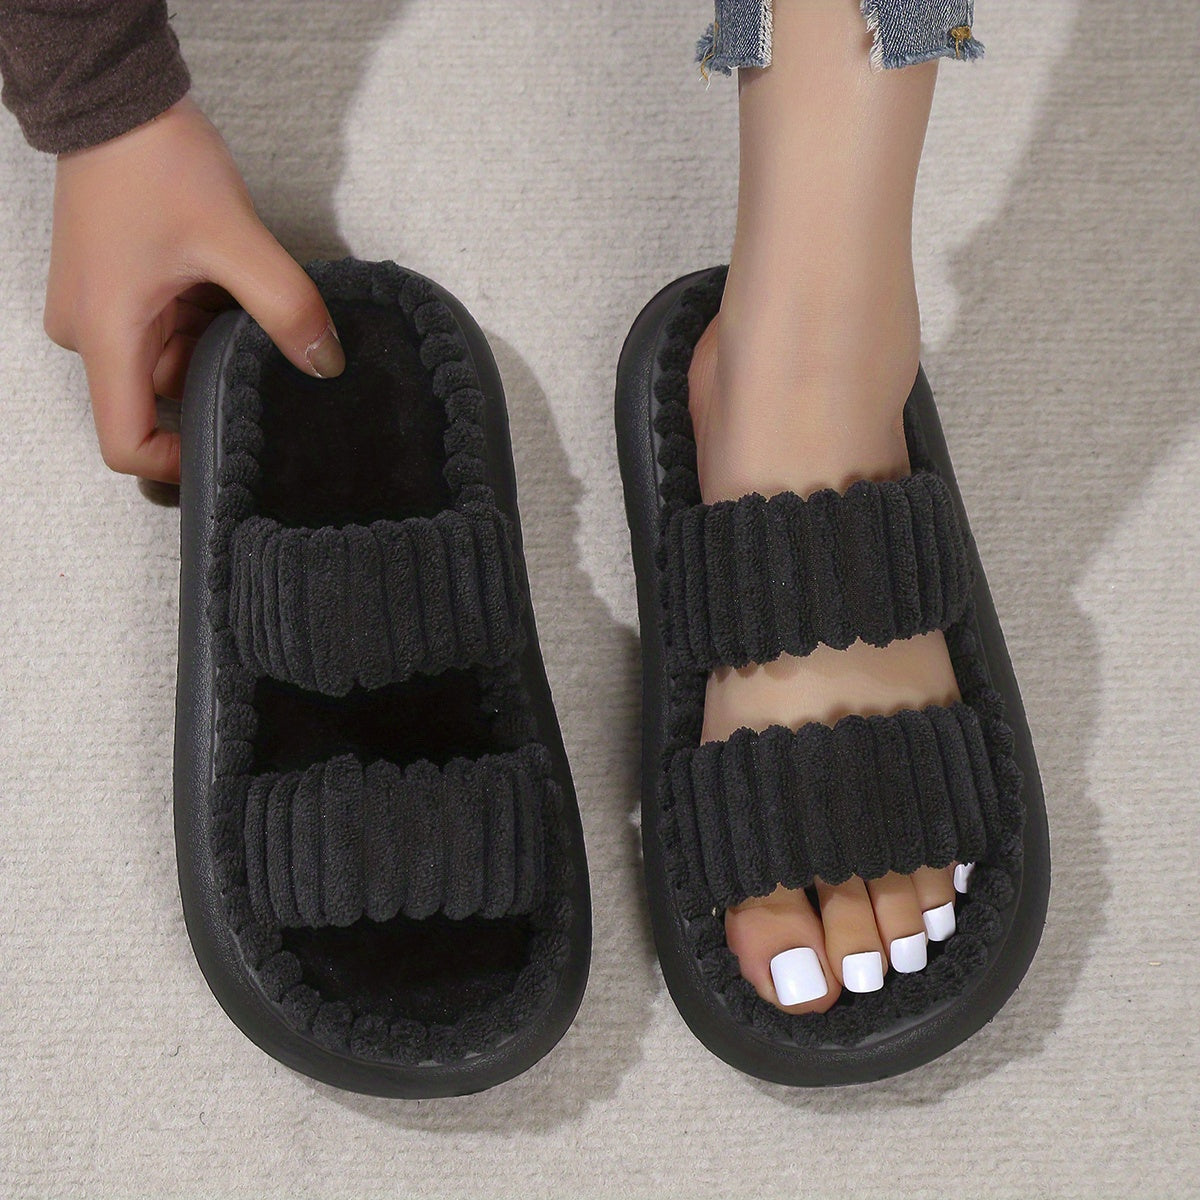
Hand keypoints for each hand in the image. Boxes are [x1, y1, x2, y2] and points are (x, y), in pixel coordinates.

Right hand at [43, 95, 343, 482]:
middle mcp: (94, 333)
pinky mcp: (124, 289)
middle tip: (270, 366)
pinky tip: (238, 294)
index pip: (125, 443)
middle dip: (218, 385)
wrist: (116, 96)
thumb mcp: (234, 240)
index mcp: (104, 336)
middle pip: (161, 400)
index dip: (177, 464)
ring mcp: (106, 310)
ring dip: (218, 347)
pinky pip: (171, 328)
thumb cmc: (152, 162)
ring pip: (173, 362)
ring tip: (255, 314)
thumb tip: (326, 363)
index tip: (234, 451)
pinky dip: (208, 320)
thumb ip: (286, 307)